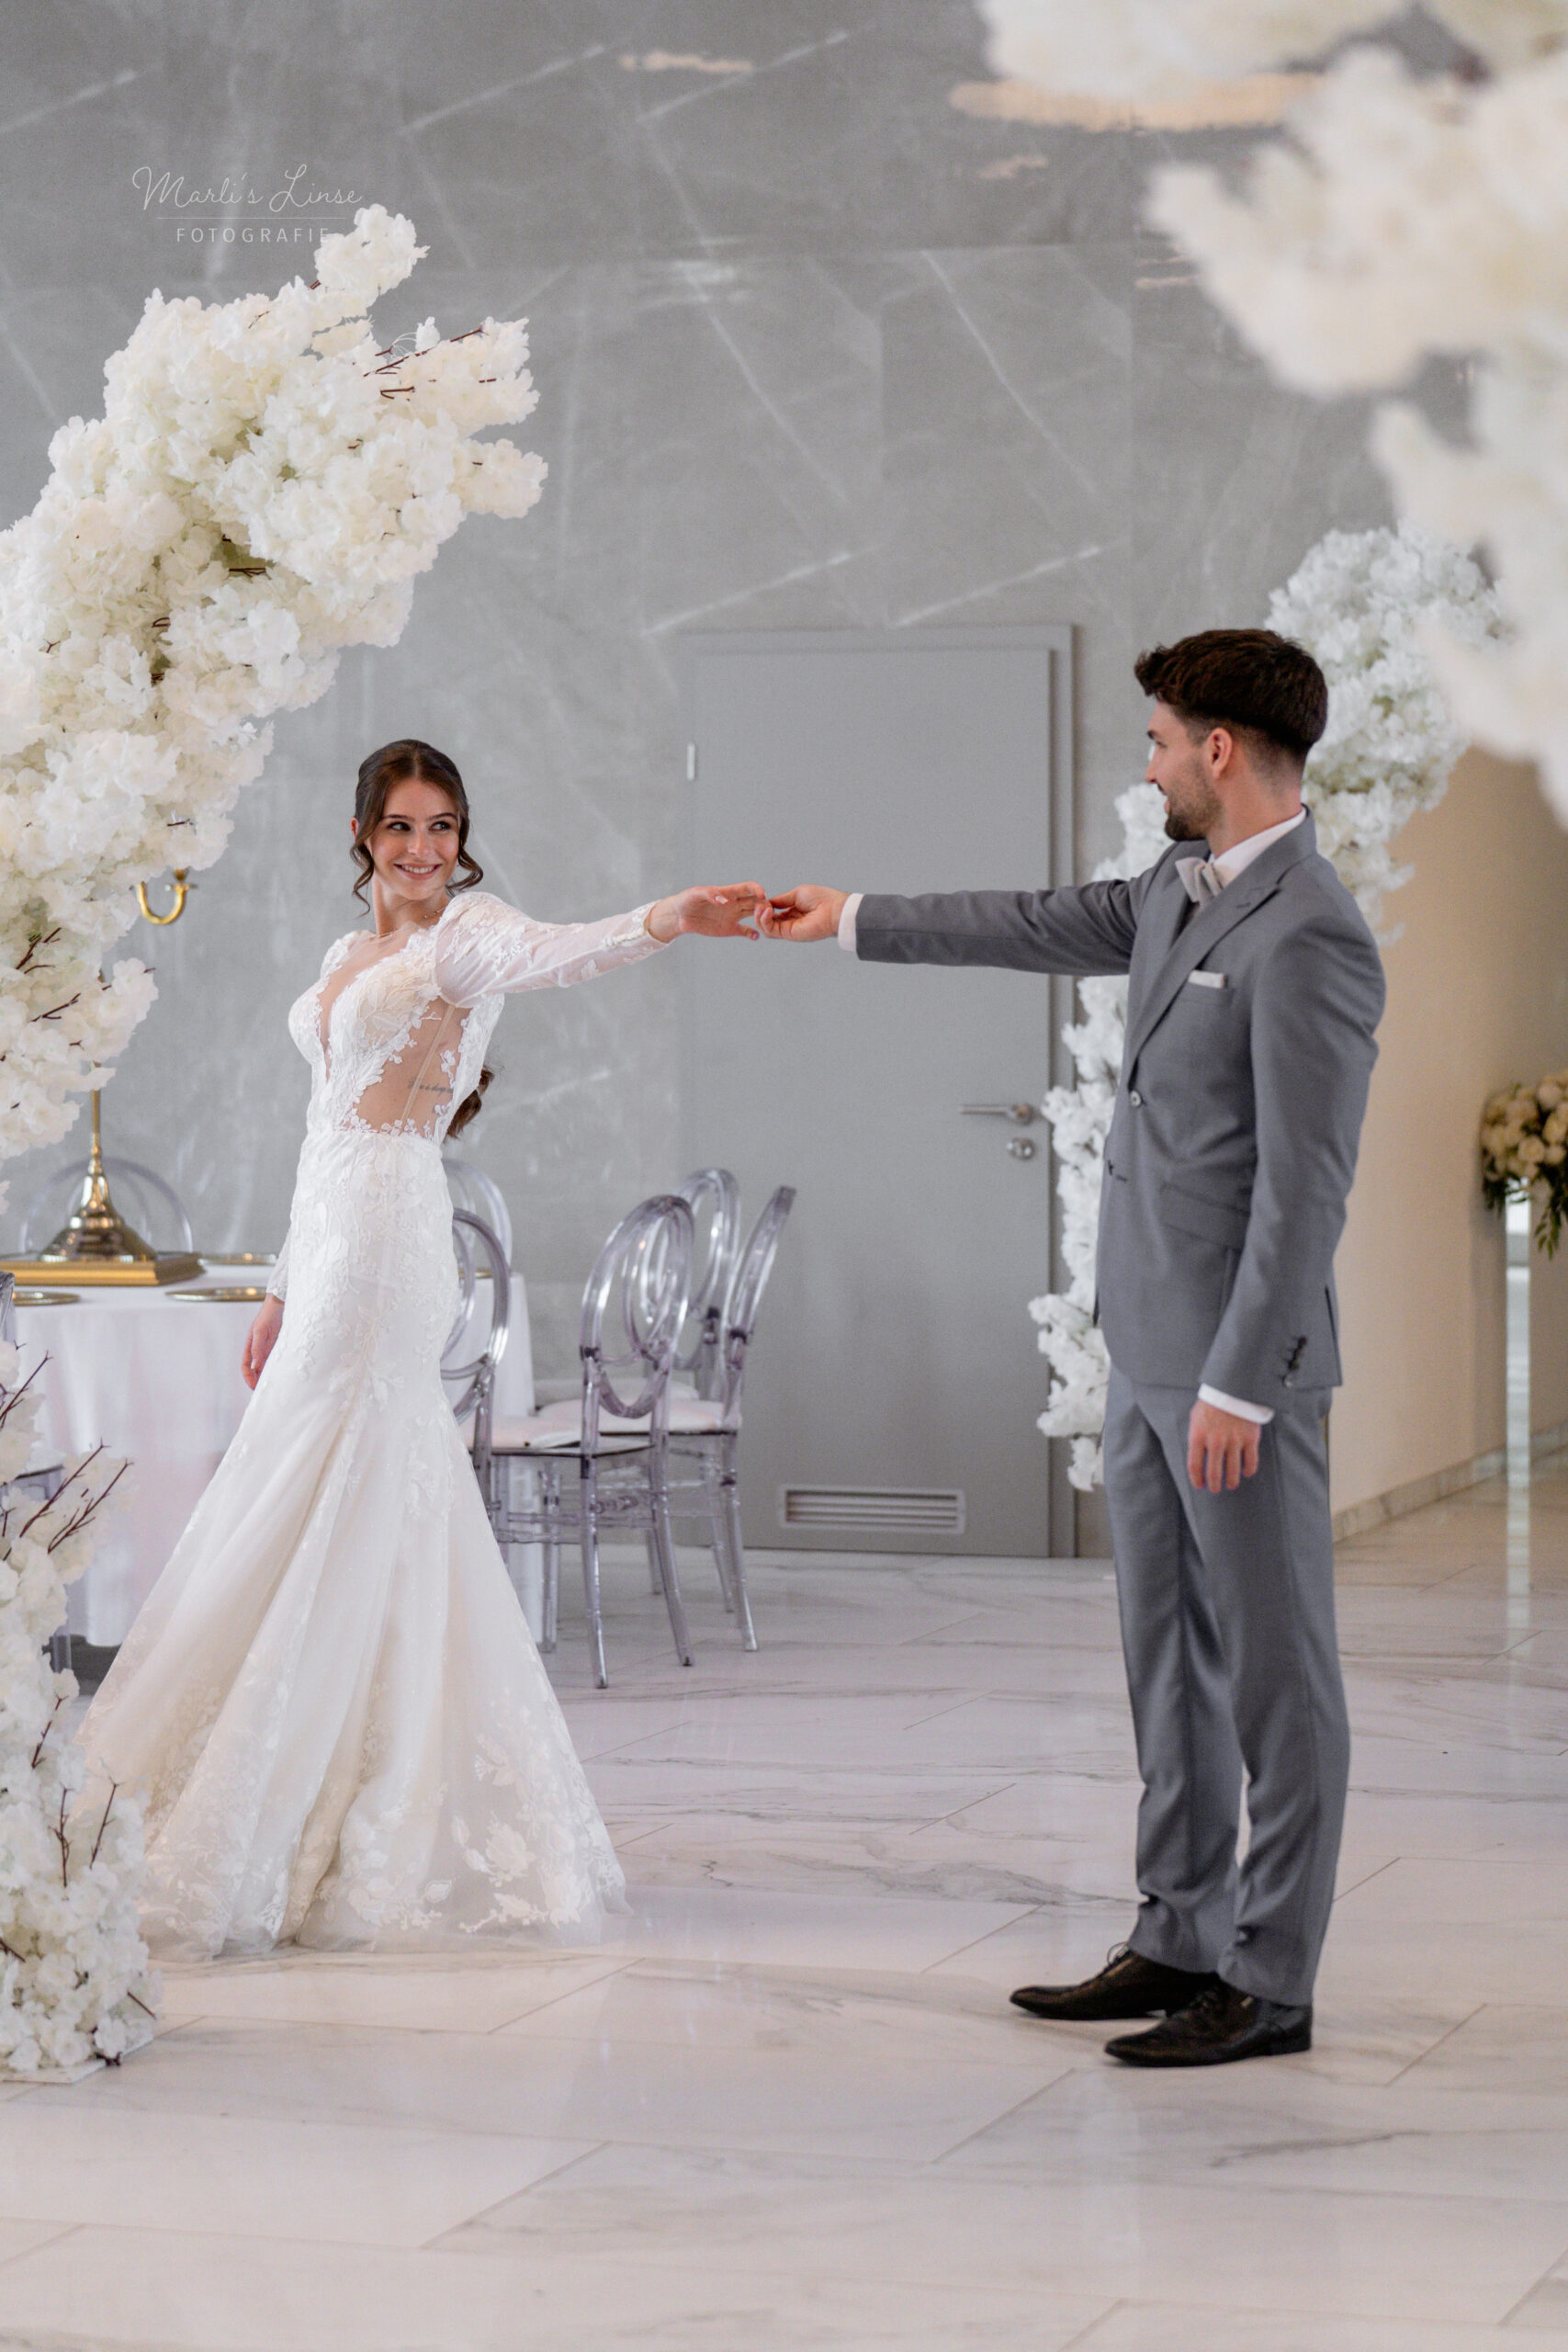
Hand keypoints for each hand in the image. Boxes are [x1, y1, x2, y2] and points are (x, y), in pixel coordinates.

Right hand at [242, 1296, 283, 1390]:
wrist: (282, 1302)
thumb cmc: (269, 1314)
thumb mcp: (261, 1331)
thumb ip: (257, 1347)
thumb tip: (254, 1365)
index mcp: (250, 1345)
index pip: (245, 1366)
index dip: (248, 1377)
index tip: (253, 1387)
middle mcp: (258, 1348)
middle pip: (255, 1369)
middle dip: (257, 1380)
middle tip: (265, 1392)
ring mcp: (269, 1347)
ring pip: (266, 1366)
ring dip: (268, 1376)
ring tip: (274, 1387)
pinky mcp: (279, 1345)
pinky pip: (277, 1360)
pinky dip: (278, 1368)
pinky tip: (283, 1374)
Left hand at [645, 884, 766, 943]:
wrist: (679, 916)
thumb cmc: (687, 900)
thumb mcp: (696, 894)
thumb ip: (710, 894)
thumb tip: (724, 900)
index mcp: (729, 892)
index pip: (748, 888)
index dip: (757, 889)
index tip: (762, 895)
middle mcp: (734, 903)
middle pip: (755, 901)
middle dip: (765, 904)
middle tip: (768, 911)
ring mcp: (733, 916)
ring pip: (754, 915)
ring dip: (762, 918)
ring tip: (766, 923)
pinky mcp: (729, 929)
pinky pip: (745, 932)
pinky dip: (752, 934)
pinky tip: (755, 937)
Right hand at [756, 886, 847, 942]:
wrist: (834, 909)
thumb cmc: (822, 899)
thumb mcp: (797, 894)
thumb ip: (782, 900)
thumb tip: (768, 902)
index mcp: (792, 912)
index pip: (772, 912)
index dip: (764, 906)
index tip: (761, 898)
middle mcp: (790, 922)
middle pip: (766, 922)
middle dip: (759, 912)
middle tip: (759, 904)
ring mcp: (789, 929)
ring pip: (765, 928)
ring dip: (759, 917)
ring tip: (761, 907)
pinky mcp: (789, 934)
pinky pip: (771, 931)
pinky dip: (764, 921)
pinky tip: (767, 911)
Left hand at [1187, 1400, 1262, 1493]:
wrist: (1232, 1388)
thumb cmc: (1211, 1404)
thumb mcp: (1195, 1418)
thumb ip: (1195, 1437)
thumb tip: (1196, 1457)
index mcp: (1198, 1436)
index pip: (1194, 1466)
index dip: (1196, 1480)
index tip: (1200, 1485)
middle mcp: (1215, 1441)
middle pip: (1214, 1473)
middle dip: (1214, 1485)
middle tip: (1215, 1489)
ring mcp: (1234, 1441)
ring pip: (1233, 1471)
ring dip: (1232, 1482)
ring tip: (1231, 1485)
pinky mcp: (1250, 1439)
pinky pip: (1251, 1462)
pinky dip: (1249, 1470)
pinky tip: (1246, 1473)